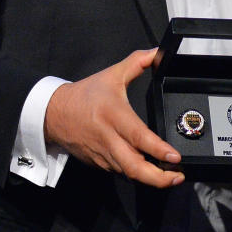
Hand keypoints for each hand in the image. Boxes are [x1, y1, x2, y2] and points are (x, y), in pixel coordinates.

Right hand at [44, 49, 184, 187]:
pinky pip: (120, 173)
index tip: (175, 157)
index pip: (138, 137)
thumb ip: (137, 62)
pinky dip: (136, 175)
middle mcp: (109, 139)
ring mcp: (103, 155)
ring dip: (150, 179)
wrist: (54, 114)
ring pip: (129, 174)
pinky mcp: (99, 164)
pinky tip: (151, 173)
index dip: (158, 150)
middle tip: (178, 177)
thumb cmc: (85, 95)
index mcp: (114, 115)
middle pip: (134, 167)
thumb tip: (158, 52)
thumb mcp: (112, 74)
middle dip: (158, 177)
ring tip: (171, 178)